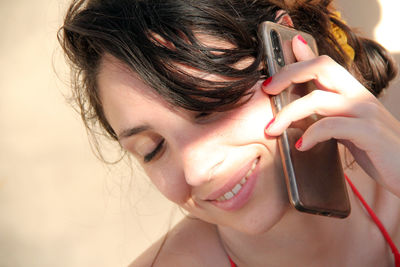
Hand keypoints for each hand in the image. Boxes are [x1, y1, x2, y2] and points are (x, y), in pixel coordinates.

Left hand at [263, 34, 399, 196]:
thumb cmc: (375, 149)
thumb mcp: (347, 127)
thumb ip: (327, 113)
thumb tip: (303, 105)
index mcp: (353, 92)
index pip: (323, 63)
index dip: (297, 60)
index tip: (274, 71)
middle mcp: (359, 96)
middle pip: (320, 66)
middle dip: (288, 74)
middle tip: (267, 90)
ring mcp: (364, 112)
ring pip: (318, 99)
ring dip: (288, 113)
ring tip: (272, 130)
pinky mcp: (368, 132)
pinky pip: (331, 126)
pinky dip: (311, 135)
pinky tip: (301, 146)